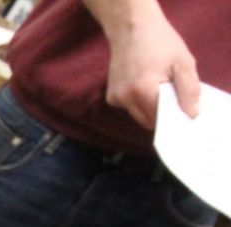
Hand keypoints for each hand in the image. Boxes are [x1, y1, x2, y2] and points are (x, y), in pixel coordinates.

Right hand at [103, 4, 200, 127]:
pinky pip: (129, 108)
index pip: (160, 120)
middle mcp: (125, 99)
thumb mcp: (183, 62)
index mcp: (143, 91)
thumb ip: (189, 90)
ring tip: (155, 86)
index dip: (173, 116)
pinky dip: (139, 102)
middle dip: (161, 114)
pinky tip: (142, 84)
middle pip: (147, 122)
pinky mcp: (110, 97)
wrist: (131, 28)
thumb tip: (192, 114)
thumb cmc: (160, 42)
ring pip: (138, 116)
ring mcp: (115, 99)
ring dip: (150, 108)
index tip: (181, 109)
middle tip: (170, 94)